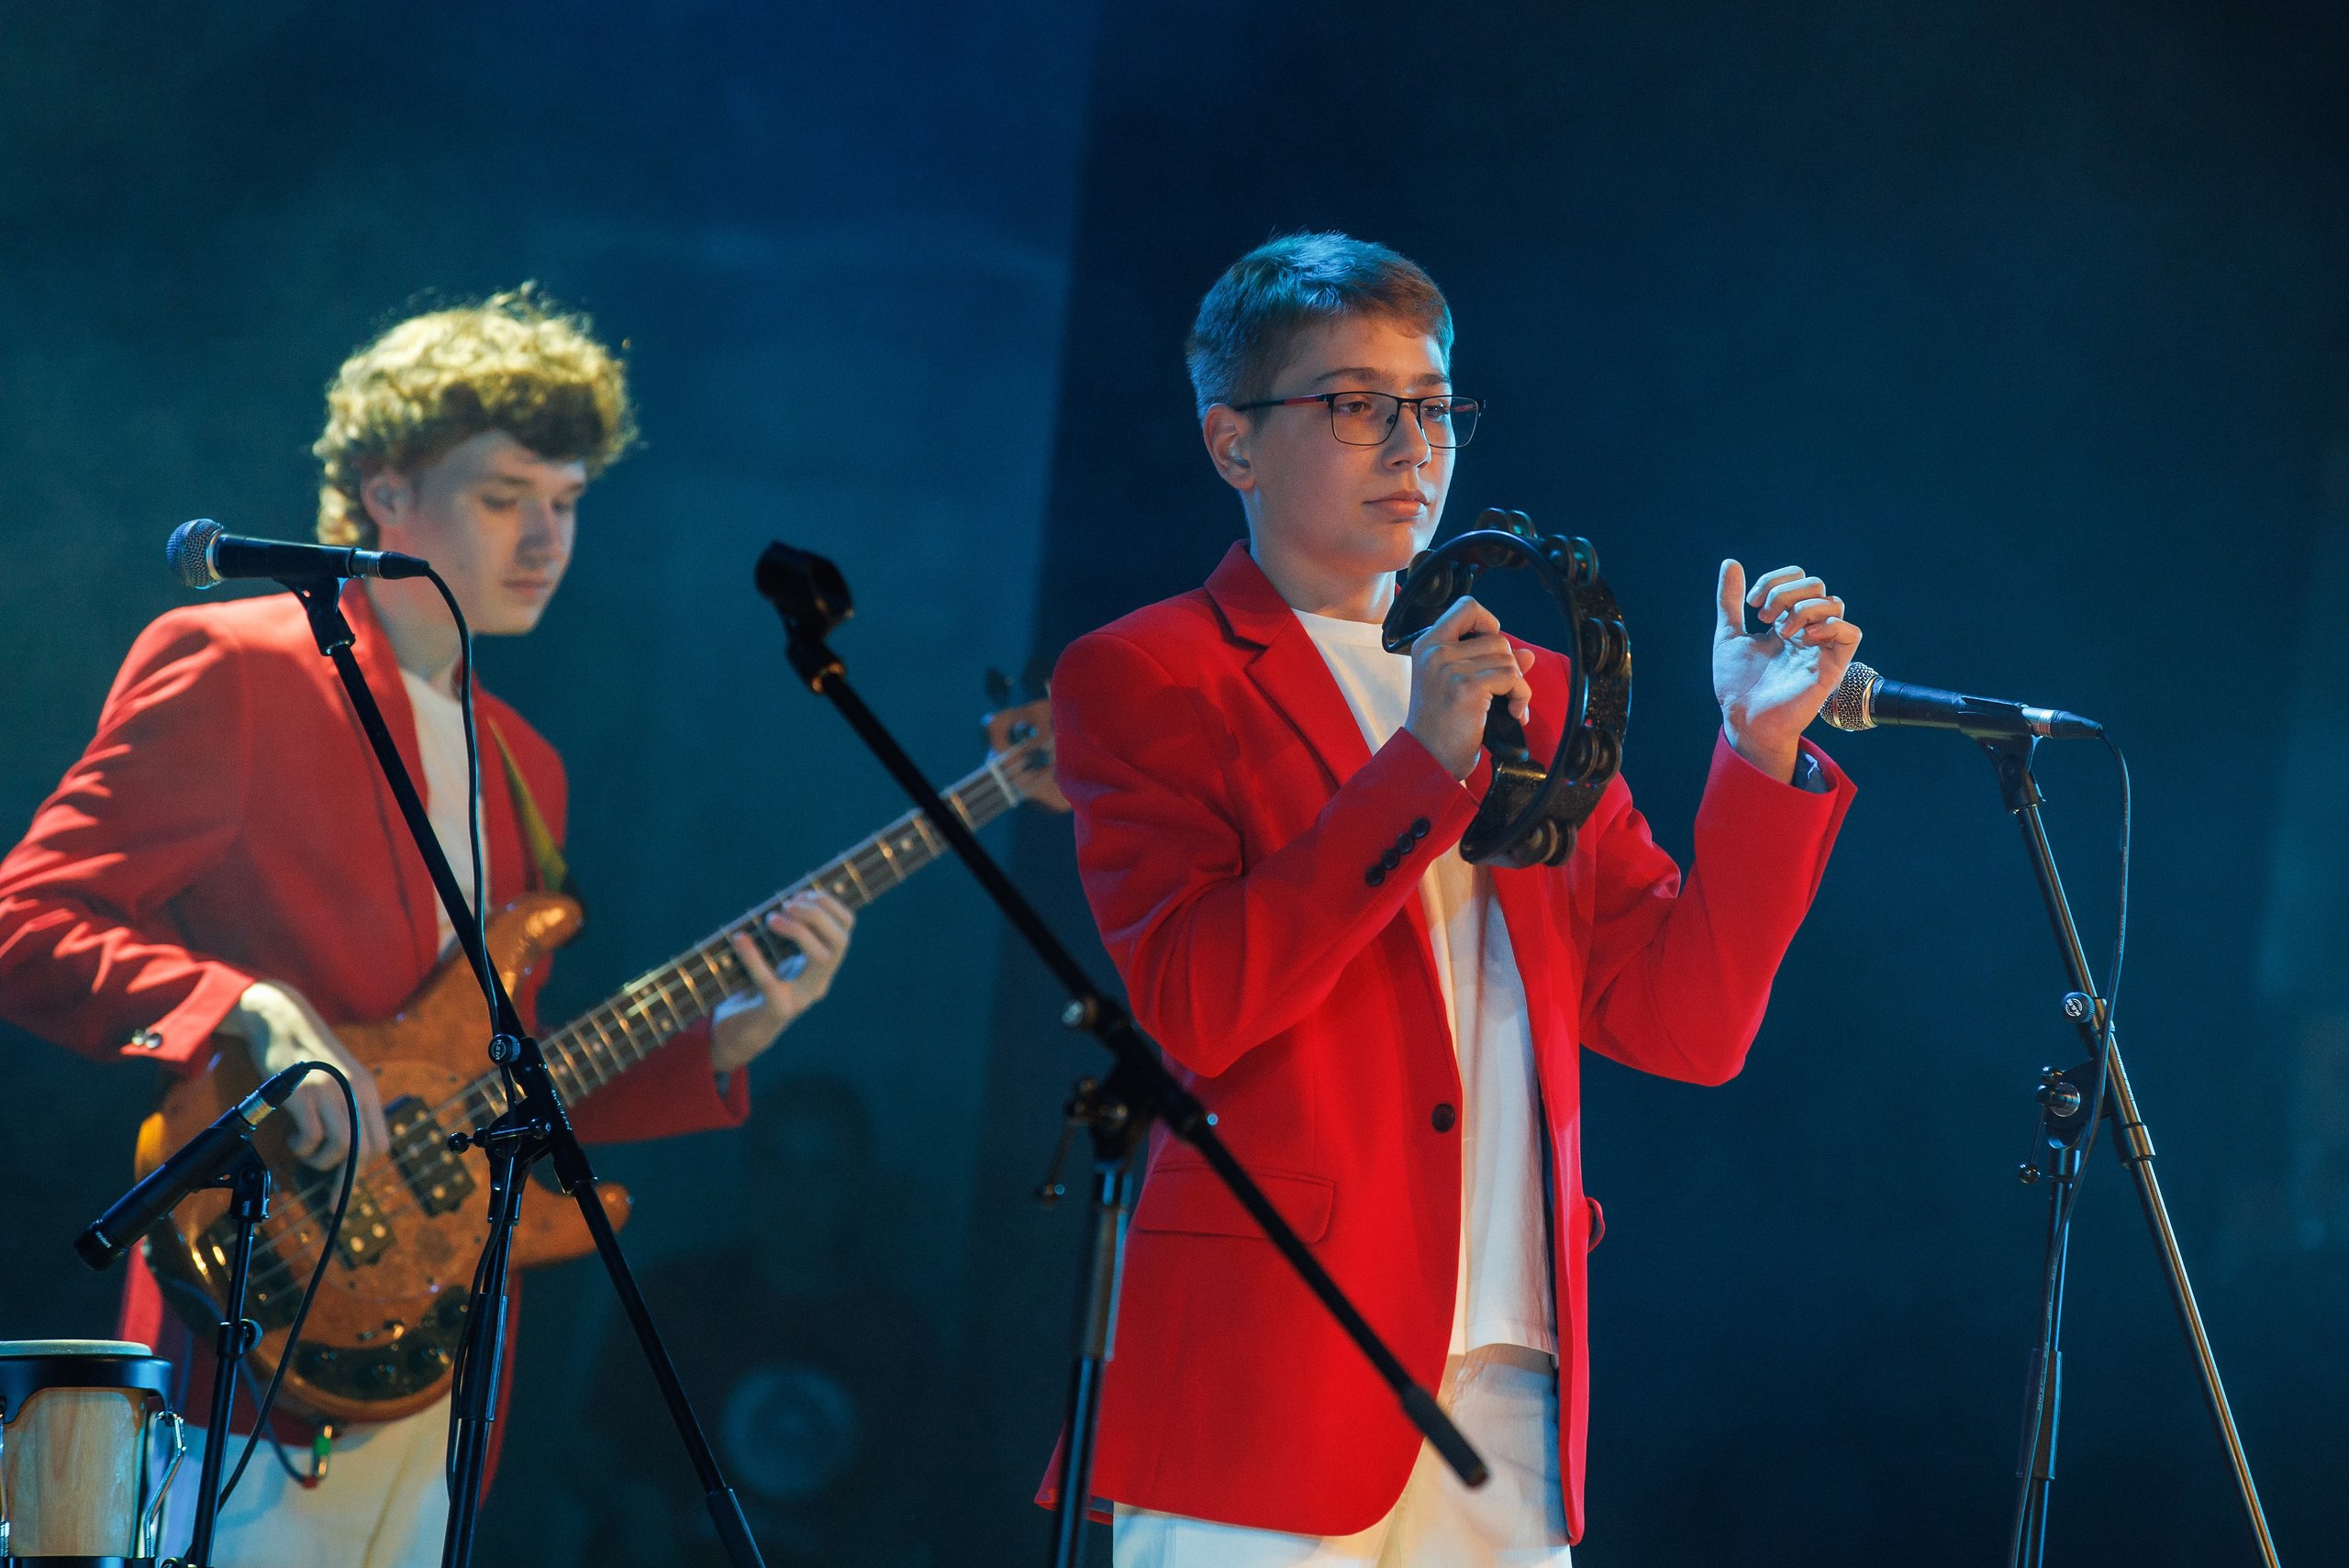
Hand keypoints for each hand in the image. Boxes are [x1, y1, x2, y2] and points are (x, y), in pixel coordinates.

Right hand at [221, 981, 389, 1170]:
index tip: (344, 1182)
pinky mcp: (303, 1094)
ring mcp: (330, 1093)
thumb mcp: (340, 1081)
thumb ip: (349, 1109)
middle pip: (366, 1150)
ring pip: (342, 1147)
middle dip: (345, 1178)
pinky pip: (311, 1136)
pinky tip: (294, 1139)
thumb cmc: (307, 1057)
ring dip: (321, 1162)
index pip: (381, 1143)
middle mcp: (355, 1093)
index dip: (363, 1168)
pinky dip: (302, 1147)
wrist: (285, 1023)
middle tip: (327, 1190)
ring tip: (306, 1152)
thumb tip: (347, 1152)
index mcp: (367, 1092)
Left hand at [710, 889, 856, 1072]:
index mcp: (821, 967)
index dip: (830, 904)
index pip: (846, 929)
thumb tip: (787, 898)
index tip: (803, 892)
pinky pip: (770, 980)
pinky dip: (753, 956)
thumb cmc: (752, 988)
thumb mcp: (774, 958)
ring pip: (822, 958)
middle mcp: (819, 983)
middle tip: (785, 905)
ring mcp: (802, 999)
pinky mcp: (778, 1011)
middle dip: (816, 915)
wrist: (737, 1034)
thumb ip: (784, 935)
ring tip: (770, 919)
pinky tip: (739, 938)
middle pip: (840, 941)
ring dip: (799, 930)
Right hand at [1404, 596, 1538, 780]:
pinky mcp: (1468, 686)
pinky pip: (1513, 678)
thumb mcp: (1457, 684)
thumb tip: (1526, 654)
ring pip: (1509, 659)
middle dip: (1509, 666)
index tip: (1491, 646)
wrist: (1428, 757)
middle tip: (1502, 692)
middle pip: (1497, 638)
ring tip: (1507, 706)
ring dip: (1517, 685)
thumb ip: (1487, 662)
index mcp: (1428, 644)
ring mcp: (1450, 667)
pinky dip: (1521, 696)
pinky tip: (1513, 713)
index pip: (1466, 606)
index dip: (1487, 621)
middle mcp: (1436, 650)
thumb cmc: (1440, 725)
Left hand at [1713, 560, 1862, 781]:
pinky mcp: (1832, 666)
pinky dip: (1830, 626)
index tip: (1751, 604)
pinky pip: (1851, 632)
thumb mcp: (1728, 635)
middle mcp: (1807, 630)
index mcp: (1785, 622)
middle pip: (1816, 585)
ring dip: (1804, 607)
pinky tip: (1803, 638)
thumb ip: (1730, 601)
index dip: (1776, 580)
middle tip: (1763, 616)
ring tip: (1781, 631)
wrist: (1744, 719)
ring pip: (1835, 602)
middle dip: (1786, 592)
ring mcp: (1821, 647)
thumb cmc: (1738, 684)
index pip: (1798, 579)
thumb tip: (1730, 563)